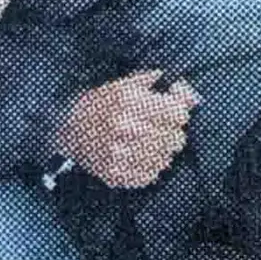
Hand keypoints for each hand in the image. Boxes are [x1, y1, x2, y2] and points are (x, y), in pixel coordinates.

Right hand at [56, 70, 197, 189]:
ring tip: (150, 143)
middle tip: (161, 129)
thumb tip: (193, 97)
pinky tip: (140, 157)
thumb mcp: (126, 84)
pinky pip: (150, 175)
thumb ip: (161, 86)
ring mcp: (118, 154)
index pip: (178, 114)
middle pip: (176, 138)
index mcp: (128, 101)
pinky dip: (150, 167)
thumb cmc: (101, 104)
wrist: (67, 131)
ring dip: (162, 151)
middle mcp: (123, 127)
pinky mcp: (115, 174)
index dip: (178, 112)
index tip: (171, 112)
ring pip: (166, 159)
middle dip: (173, 133)